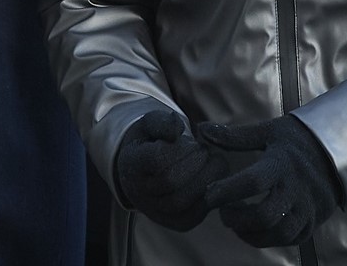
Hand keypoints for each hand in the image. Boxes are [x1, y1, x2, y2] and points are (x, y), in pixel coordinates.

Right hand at [114, 110, 225, 231]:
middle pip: (170, 181)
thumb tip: (177, 130)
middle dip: (196, 162)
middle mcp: (138, 192)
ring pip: (182, 201)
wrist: (146, 172)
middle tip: (205, 150)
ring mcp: (155, 212)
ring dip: (206, 178)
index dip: (181, 148)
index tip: (192, 140)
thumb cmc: (151, 142)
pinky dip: (209, 196)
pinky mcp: (175, 223)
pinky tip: (214, 177)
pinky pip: (194, 216)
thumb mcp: (151, 124)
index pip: (157, 159)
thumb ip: (162, 122)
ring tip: (214, 161)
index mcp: (131, 164)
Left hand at [198, 116, 339, 246]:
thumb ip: (234, 136)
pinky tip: (256, 230)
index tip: (209, 195)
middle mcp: (298, 187)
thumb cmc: (297, 139)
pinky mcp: (315, 220)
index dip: (226, 191)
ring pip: (279, 233)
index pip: (252, 182)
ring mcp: (309, 207)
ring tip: (237, 224)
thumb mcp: (268, 131)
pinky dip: (270, 239)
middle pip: (264, 215)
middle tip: (222, 213)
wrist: (338, 149)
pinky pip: (292, 239)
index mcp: (283, 163)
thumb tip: (201, 129)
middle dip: (236, 219)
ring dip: (251, 234)